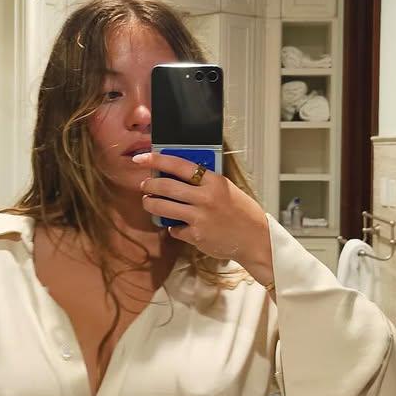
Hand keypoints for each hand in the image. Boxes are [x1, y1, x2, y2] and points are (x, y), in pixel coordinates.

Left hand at [132, 152, 272, 282]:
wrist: (255, 238)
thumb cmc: (241, 212)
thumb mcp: (226, 188)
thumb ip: (204, 182)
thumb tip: (177, 176)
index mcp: (213, 181)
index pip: (178, 165)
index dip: (156, 160)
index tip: (141, 158)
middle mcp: (205, 197)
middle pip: (165, 186)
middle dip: (149, 185)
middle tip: (144, 185)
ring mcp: (199, 217)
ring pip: (163, 207)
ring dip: (150, 204)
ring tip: (148, 202)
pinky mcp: (196, 236)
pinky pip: (174, 229)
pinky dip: (173, 227)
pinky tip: (178, 226)